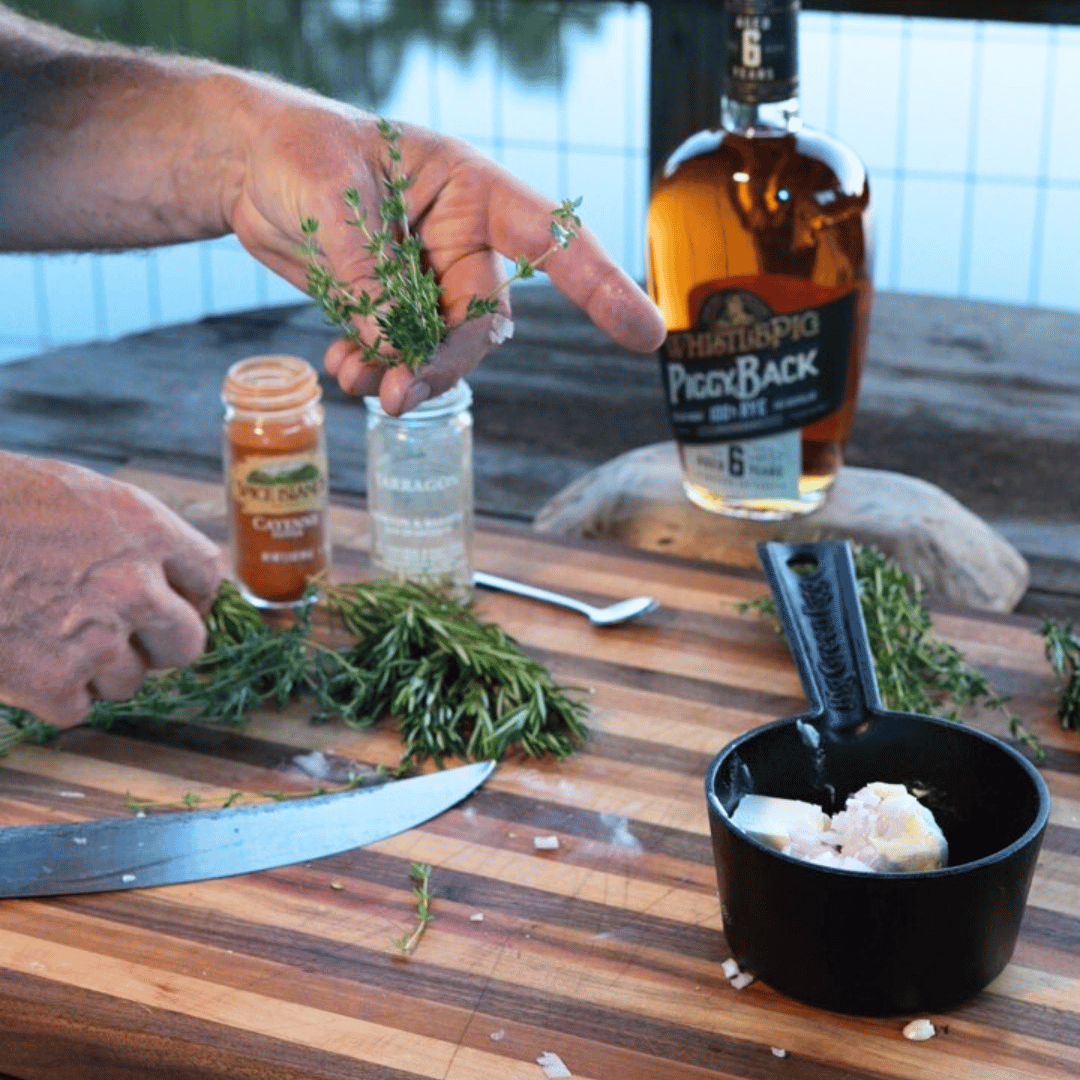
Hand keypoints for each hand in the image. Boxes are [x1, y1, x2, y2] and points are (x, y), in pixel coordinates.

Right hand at [0, 454, 225, 728]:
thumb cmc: (2, 503)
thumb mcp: (86, 497)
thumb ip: (138, 536)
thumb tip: (176, 578)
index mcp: (148, 531)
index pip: (208, 576)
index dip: (188, 591)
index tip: (172, 598)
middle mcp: (135, 587)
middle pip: (188, 643)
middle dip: (160, 643)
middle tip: (121, 632)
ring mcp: (97, 639)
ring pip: (130, 682)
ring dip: (100, 669)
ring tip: (51, 634)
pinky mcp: (52, 683)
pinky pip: (80, 709)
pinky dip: (54, 695)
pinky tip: (24, 658)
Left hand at [226, 96, 665, 414]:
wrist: (246, 167)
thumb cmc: (296, 151)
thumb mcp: (332, 202)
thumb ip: (372, 276)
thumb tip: (394, 353)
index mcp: (469, 191)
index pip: (552, 239)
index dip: (602, 286)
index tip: (647, 333)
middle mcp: (461, 238)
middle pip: (483, 321)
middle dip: (445, 362)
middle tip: (398, 394)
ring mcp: (428, 275)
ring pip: (444, 347)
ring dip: (406, 373)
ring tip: (356, 379)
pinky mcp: (393, 304)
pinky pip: (404, 352)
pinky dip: (378, 369)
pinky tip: (344, 366)